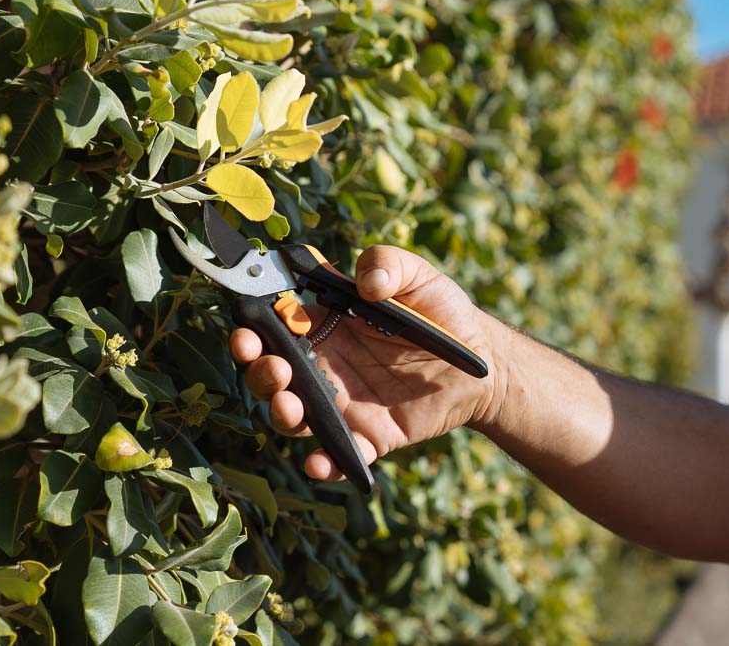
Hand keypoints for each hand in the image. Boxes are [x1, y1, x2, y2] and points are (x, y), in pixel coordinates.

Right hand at [229, 245, 500, 482]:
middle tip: (274, 366)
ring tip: (290, 404)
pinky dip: (324, 464)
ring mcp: (341, 403)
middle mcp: (323, 365)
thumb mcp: (419, 277)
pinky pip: (338, 456)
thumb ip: (389, 264)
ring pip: (293, 416)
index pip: (274, 324)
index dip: (254, 327)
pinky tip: (318, 464)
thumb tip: (365, 282)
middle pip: (273, 373)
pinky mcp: (366, 437)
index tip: (249, 328)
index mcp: (324, 324)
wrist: (479, 364)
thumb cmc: (442, 313)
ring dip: (281, 413)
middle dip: (261, 371)